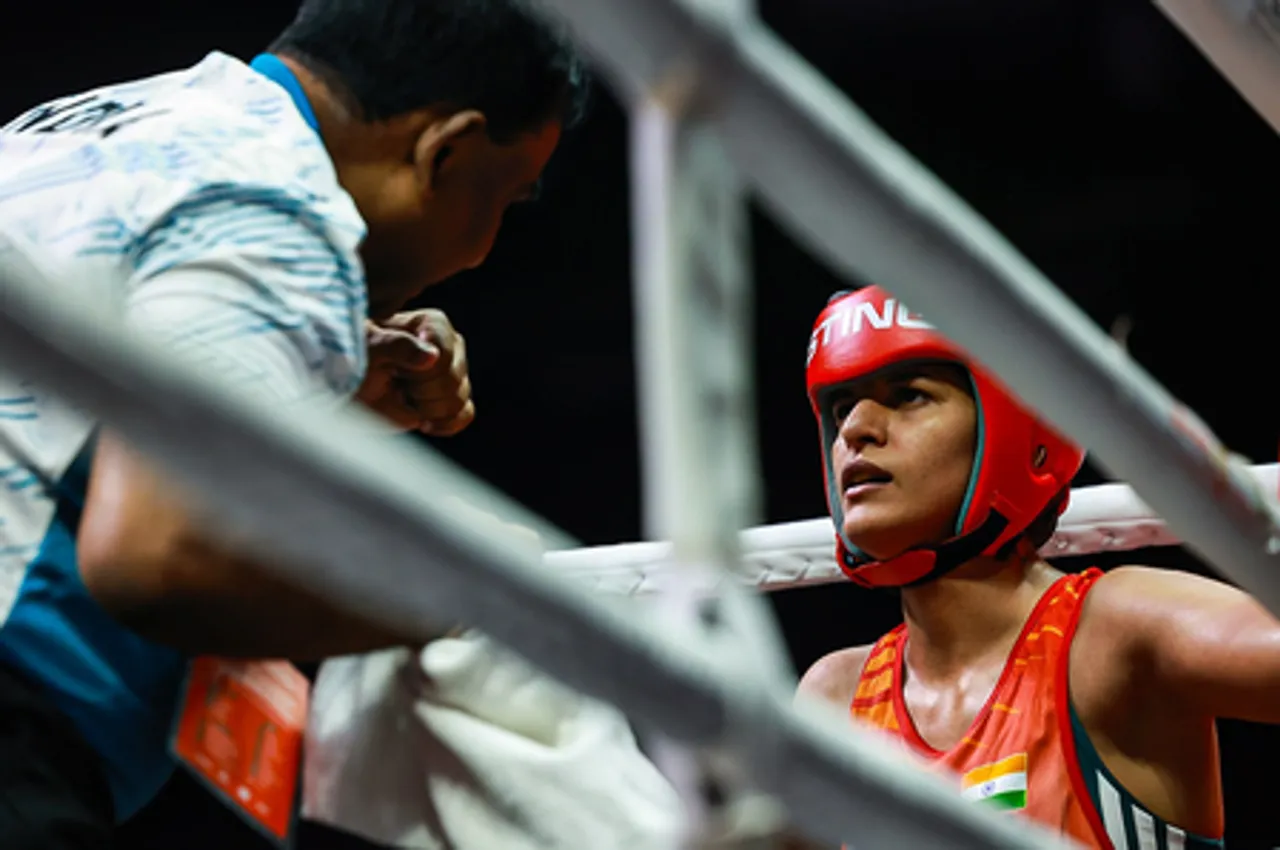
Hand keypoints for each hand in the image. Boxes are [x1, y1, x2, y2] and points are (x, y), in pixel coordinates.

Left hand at [356, 310, 473, 434]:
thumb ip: (398, 346)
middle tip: (396, 383)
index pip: (444, 356)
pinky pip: (466, 414)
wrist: (348, 382)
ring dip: (427, 408)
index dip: (420, 373)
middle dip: (420, 391)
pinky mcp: (451, 398)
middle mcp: (449, 347)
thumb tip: (432, 356)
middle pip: (452, 380)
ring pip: (458, 399)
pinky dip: (446, 423)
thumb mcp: (369, 346)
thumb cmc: (355, 355)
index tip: (395, 371)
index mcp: (432, 325)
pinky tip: (424, 422)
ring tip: (404, 397)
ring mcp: (452, 373)